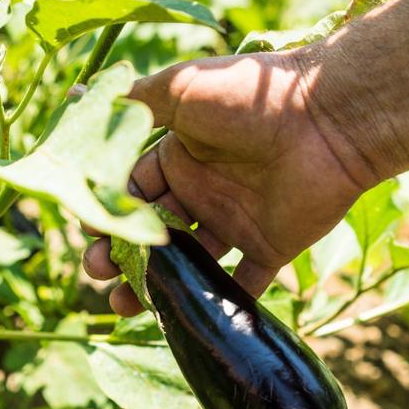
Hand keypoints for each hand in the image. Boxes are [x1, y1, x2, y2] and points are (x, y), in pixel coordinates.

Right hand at [83, 50, 375, 315]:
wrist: (325, 117)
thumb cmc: (247, 98)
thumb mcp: (181, 90)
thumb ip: (135, 102)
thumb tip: (83, 96)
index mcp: (182, 155)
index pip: (135, 190)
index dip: (110, 211)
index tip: (89, 232)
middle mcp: (206, 190)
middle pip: (156, 230)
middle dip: (124, 252)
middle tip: (97, 272)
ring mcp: (236, 220)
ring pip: (189, 261)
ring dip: (157, 284)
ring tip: (124, 304)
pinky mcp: (270, 246)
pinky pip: (243, 283)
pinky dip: (219, 302)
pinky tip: (184, 319)